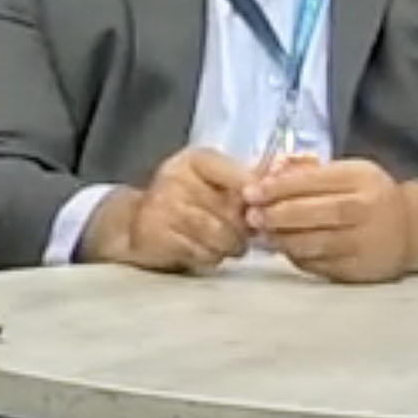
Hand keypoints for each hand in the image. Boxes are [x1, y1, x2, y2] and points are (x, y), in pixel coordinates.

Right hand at [87, 147, 250, 272]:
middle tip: (247, 234)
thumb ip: (242, 184)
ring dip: (231, 246)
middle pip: (233, 210)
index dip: (257, 197)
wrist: (134, 225)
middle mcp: (177, 177)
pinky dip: (211, 257)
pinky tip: (207, 252)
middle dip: (246, 228)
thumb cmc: (183, 203)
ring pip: (220, 234)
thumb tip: (283, 189)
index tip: (263, 209)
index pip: (239, 175)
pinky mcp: (158, 235)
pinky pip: (201, 252)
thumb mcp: (209, 183)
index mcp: (195, 160)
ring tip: (230, 245)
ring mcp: (165, 206)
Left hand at [241, 159, 417, 282]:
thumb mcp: (347, 172)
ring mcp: (366, 242)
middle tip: (251, 216)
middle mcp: (367, 209)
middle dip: (278, 215)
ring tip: (261, 235)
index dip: (279, 187)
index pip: (315, 181)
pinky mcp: (361, 270)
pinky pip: (321, 264)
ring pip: (316, 243)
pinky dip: (298, 257)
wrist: (411, 230)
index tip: (251, 192)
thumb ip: (309, 170)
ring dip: (282, 240)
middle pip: (316, 213)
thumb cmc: (369, 195)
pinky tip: (284, 249)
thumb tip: (269, 169)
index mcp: (362, 178)